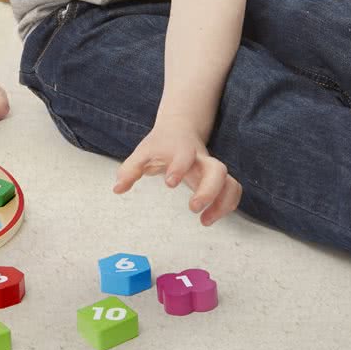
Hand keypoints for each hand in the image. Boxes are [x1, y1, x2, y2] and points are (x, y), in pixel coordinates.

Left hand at [112, 115, 241, 225]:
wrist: (181, 128)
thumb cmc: (160, 145)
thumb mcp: (142, 153)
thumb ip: (130, 169)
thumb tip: (117, 189)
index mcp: (182, 150)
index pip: (185, 155)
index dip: (179, 167)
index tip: (170, 183)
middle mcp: (202, 159)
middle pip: (218, 169)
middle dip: (209, 190)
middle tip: (192, 208)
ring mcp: (213, 169)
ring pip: (230, 182)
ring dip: (222, 202)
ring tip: (205, 221)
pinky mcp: (219, 179)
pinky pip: (233, 190)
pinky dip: (228, 205)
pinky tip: (210, 218)